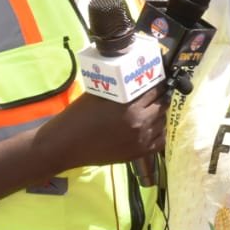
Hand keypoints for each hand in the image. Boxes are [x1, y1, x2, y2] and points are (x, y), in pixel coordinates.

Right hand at [40, 86, 168, 170]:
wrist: (66, 144)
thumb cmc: (79, 115)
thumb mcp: (100, 93)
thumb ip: (122, 86)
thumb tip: (138, 76)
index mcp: (130, 106)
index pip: (155, 89)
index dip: (158, 82)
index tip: (158, 78)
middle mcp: (140, 123)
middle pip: (162, 104)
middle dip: (160, 96)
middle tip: (156, 92)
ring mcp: (141, 140)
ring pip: (162, 122)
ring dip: (159, 113)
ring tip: (151, 108)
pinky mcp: (138, 153)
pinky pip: (160, 140)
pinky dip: (158, 131)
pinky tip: (151, 126)